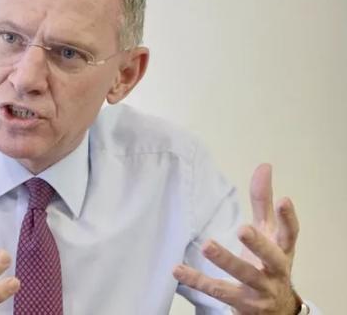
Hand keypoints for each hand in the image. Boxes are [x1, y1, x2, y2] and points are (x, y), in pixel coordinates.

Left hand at [173, 164, 301, 313]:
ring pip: (244, 276)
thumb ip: (263, 202)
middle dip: (258, 244)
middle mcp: (275, 271)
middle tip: (243, 229)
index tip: (284, 199)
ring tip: (207, 245)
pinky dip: (197, 280)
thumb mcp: (269, 234)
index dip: (288, 218)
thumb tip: (264, 166)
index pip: (290, 234)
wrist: (276, 310)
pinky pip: (218, 291)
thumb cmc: (269, 264)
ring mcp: (260, 289)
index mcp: (283, 250)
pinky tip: (178, 269)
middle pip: (271, 258)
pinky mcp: (243, 304)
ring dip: (226, 261)